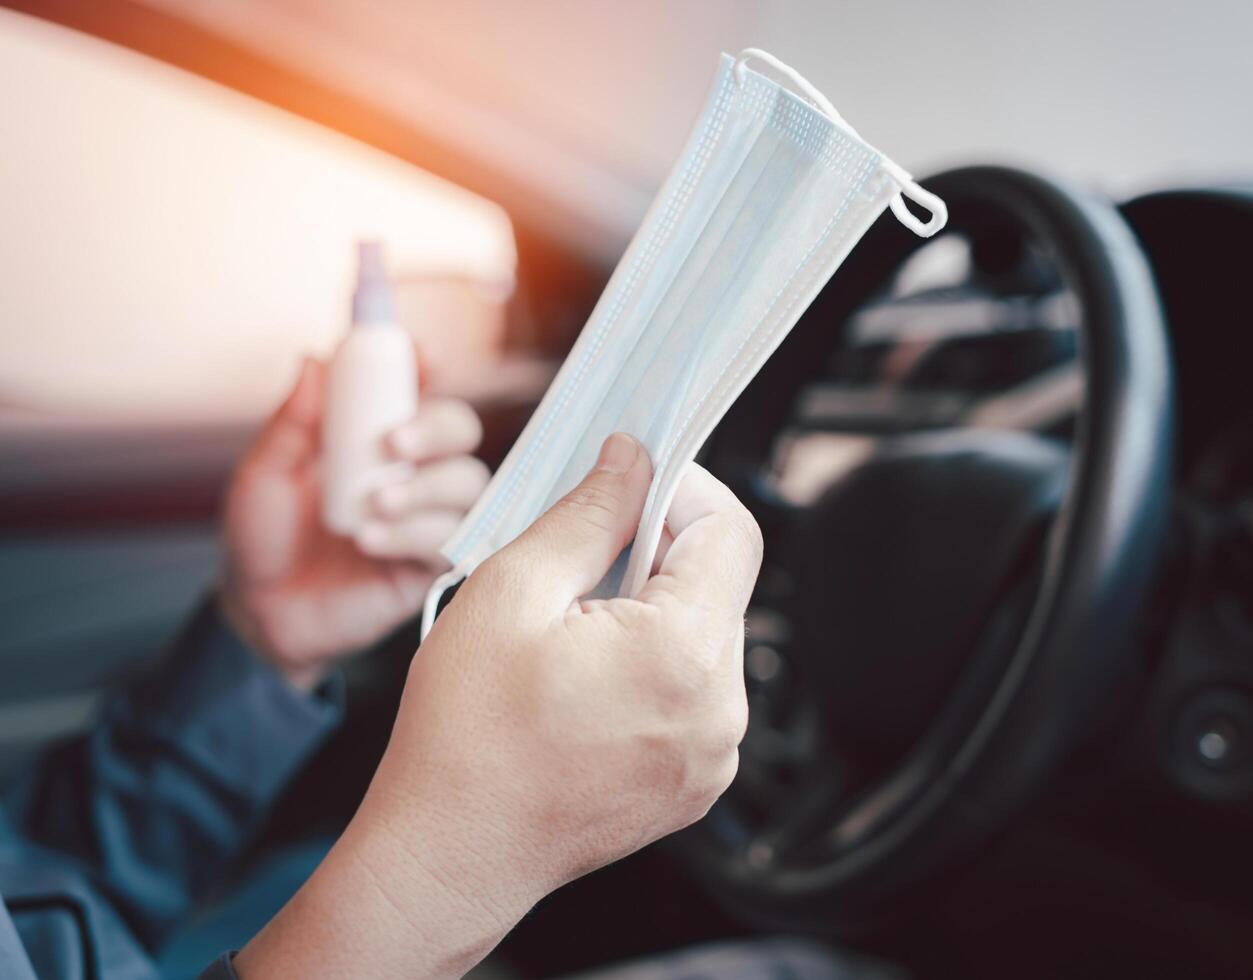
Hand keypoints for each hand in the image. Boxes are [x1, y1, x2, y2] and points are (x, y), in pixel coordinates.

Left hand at [220, 357, 488, 688]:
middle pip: (462, 431)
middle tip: (394, 442)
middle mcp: (413, 472)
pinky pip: (452, 540)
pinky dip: (414, 535)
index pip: (417, 392)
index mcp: (376, 440)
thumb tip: (312, 360)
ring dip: (427, 488)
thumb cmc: (263, 538)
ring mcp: (428, 518)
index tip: (418, 356)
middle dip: (438, 428)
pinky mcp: (432, 566)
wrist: (259, 613)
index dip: (423, 369)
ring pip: (469, 485)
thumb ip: (294, 422)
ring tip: (375, 504)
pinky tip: (370, 541)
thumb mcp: (266, 474)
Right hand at [235, 434, 761, 979]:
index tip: (630, 484)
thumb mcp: (511, 591)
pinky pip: (695, 691)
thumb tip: (632, 458)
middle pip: (720, 583)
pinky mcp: (696, 781)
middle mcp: (719, 710)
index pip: (731, 531)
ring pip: (706, 634)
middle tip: (580, 558)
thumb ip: (588, 513)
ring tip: (573, 629)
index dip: (683, 490)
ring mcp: (713, 754)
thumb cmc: (465, 736)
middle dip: (658, 551)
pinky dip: (653, 663)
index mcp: (682, 656)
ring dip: (654, 608)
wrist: (449, 856)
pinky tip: (587, 677)